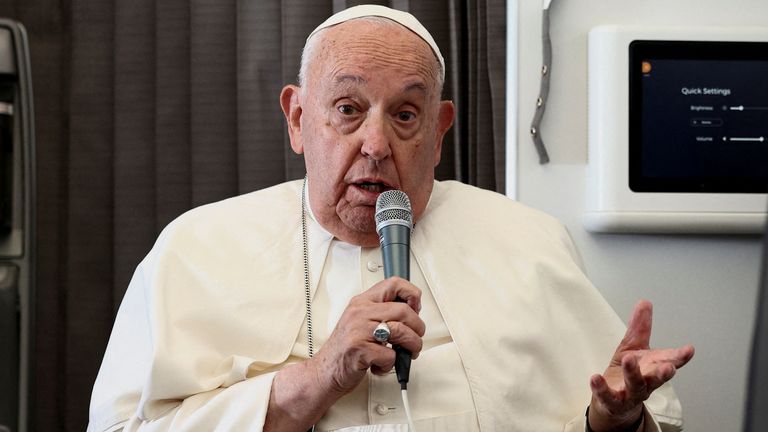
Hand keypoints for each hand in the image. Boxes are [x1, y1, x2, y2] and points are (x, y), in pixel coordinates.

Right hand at [310, 276, 424, 395]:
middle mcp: (360, 313)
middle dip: (417, 328)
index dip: (411, 294)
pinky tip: (381, 364)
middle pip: (403, 311)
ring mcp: (359, 331)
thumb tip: (412, 310)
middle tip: (415, 338)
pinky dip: (391, 364)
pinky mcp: (360, 350)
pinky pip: (390, 355)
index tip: (415, 307)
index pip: (393, 284)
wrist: (325, 371)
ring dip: (412, 346)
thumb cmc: (345, 348)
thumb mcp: (361, 321)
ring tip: (407, 353)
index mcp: (362, 302)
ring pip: (401, 331)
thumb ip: (381, 313)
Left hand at [588, 300, 694, 431]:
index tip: (689, 350)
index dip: (680, 357)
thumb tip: (644, 302)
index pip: (669, 361)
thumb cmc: (627, 373)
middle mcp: (646, 382)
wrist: (613, 403)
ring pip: (635, 386)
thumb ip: (639, 328)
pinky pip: (607, 396)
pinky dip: (601, 388)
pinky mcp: (612, 402)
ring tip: (628, 359)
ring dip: (633, 374)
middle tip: (667, 366)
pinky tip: (595, 378)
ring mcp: (630, 394)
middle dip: (663, 373)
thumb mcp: (632, 347)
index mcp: (653, 367)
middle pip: (656, 378)